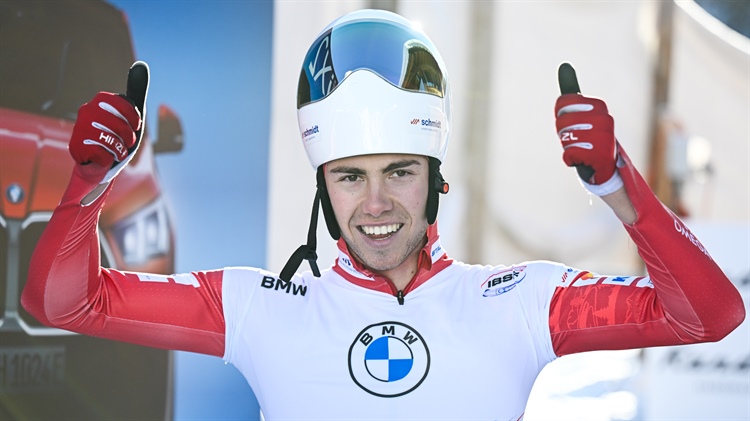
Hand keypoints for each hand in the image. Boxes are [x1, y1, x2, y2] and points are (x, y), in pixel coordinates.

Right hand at [69, 62, 148, 169]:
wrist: (99, 163)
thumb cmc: (117, 136)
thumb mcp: (130, 114)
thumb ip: (136, 91)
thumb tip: (141, 64)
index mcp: (100, 101)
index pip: (125, 106)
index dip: (134, 119)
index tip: (135, 125)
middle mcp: (86, 111)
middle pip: (120, 125)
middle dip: (128, 137)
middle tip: (124, 141)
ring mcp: (80, 128)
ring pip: (112, 141)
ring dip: (119, 150)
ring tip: (114, 150)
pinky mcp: (76, 147)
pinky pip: (104, 154)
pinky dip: (109, 159)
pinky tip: (103, 157)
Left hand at [555, 63, 616, 185]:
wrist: (604, 166)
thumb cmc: (589, 138)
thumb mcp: (580, 112)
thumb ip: (572, 92)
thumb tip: (564, 65)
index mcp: (599, 106)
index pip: (563, 105)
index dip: (561, 117)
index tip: (573, 124)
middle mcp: (604, 119)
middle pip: (562, 122)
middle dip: (564, 133)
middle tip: (578, 140)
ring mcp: (604, 137)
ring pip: (566, 139)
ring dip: (569, 147)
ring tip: (583, 150)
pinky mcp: (600, 155)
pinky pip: (570, 154)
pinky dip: (570, 159)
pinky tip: (582, 160)